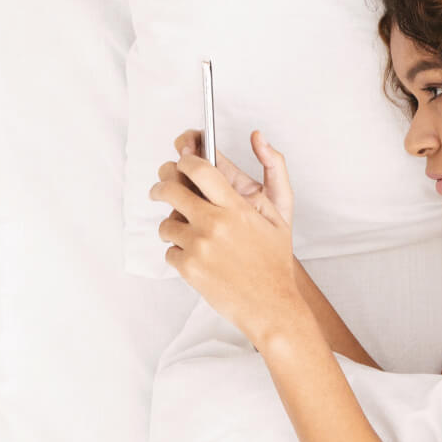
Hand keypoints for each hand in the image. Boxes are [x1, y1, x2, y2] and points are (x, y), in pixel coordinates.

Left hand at [152, 130, 303, 347]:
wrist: (272, 305)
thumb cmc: (274, 261)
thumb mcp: (280, 213)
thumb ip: (273, 170)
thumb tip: (258, 136)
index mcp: (236, 206)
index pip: (198, 167)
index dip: (184, 159)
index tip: (181, 162)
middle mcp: (214, 223)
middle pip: (169, 188)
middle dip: (162, 185)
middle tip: (162, 189)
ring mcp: (198, 246)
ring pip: (165, 223)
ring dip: (173, 225)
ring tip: (191, 234)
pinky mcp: (188, 267)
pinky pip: (169, 250)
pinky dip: (179, 252)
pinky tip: (199, 258)